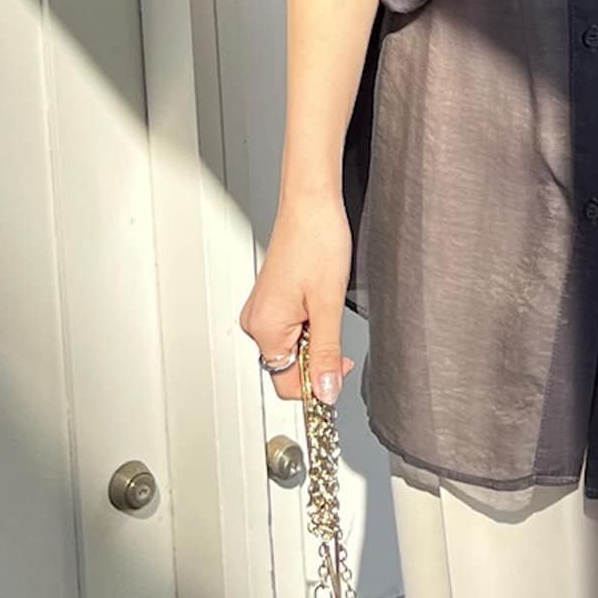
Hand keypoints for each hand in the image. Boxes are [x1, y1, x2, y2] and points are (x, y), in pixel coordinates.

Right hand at [239, 188, 355, 404]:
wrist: (312, 205)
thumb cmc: (316, 241)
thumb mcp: (329, 306)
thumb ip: (327, 354)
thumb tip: (326, 391)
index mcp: (265, 328)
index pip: (287, 383)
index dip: (317, 383)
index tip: (340, 371)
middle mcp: (257, 321)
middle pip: (290, 366)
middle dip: (319, 357)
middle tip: (337, 328)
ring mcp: (263, 310)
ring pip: (293, 347)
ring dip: (316, 338)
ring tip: (327, 305)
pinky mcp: (272, 301)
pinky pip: (292, 328)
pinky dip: (311, 324)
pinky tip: (320, 300)